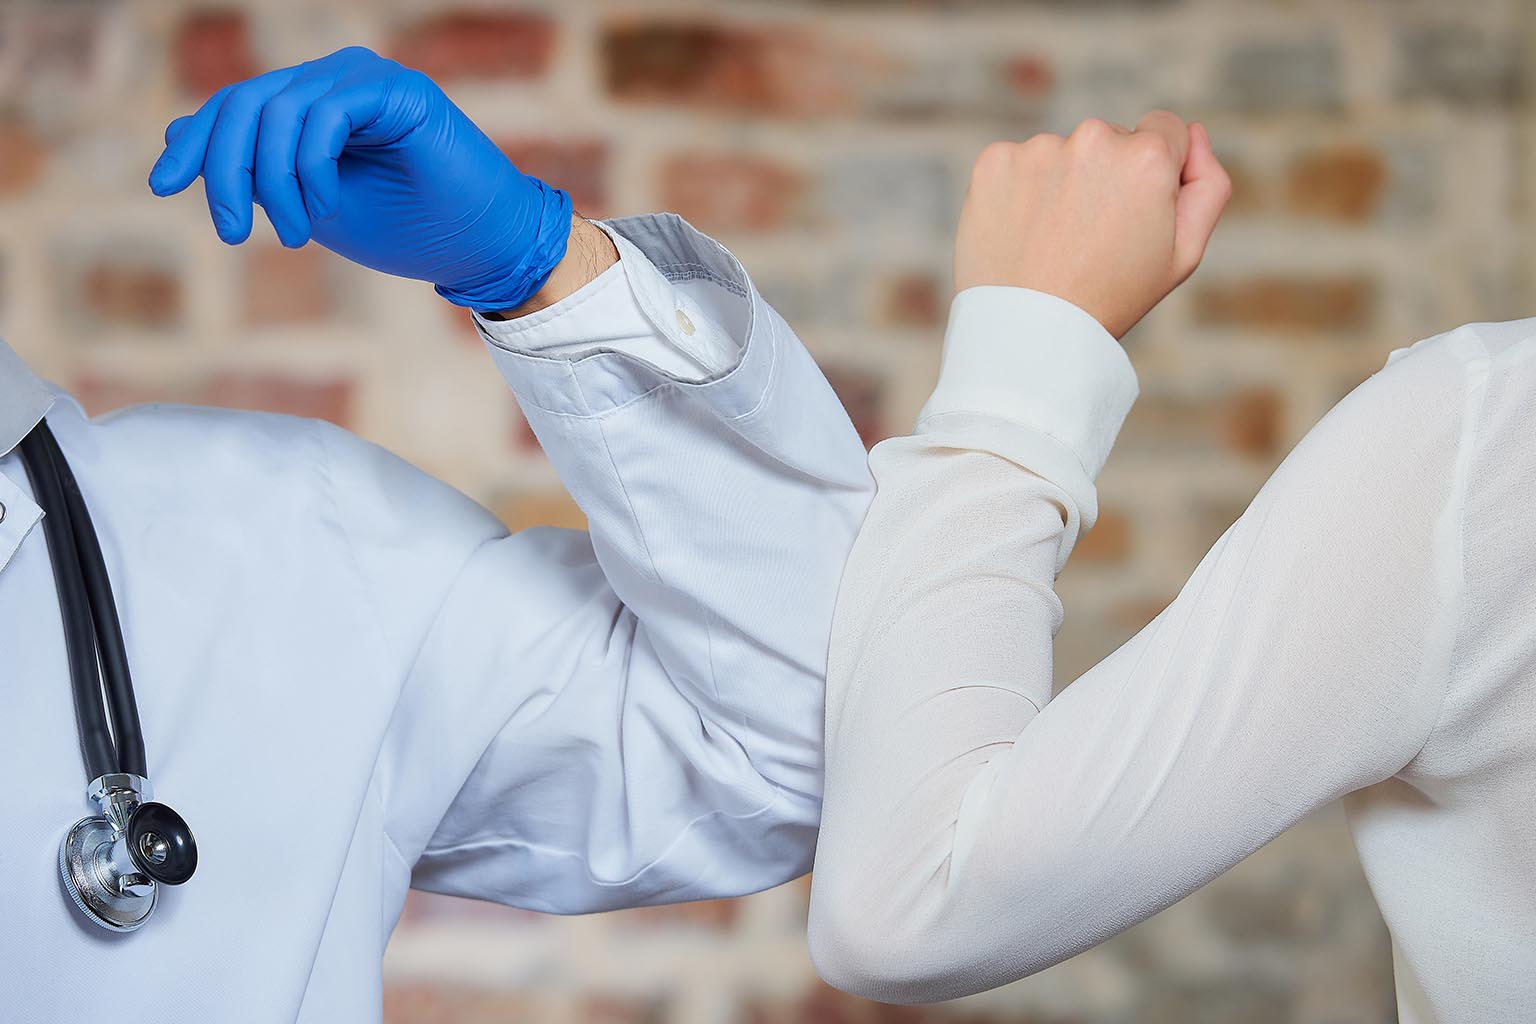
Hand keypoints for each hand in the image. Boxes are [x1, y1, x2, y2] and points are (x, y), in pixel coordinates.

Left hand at [148, 46, 574, 312]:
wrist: (482, 248)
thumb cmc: (410, 230)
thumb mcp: (312, 205)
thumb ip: (257, 170)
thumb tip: (179, 135)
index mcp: (315, 102)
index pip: (236, 106)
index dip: (194, 142)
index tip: (161, 185)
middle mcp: (337, 79)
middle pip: (246, 103)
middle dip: (222, 168)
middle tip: (229, 231)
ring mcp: (367, 79)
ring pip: (278, 108)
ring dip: (273, 180)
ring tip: (293, 234)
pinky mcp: (398, 91)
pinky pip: (324, 114)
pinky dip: (310, 165)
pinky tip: (321, 206)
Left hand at [953, 112, 1230, 338]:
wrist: (1030, 330)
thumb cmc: (1113, 297)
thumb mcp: (1184, 253)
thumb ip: (1208, 185)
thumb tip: (1194, 134)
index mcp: (1147, 157)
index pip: (1163, 129)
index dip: (1155, 172)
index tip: (1133, 210)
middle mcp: (1093, 139)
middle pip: (1110, 140)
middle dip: (1106, 177)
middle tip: (1091, 238)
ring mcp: (1038, 148)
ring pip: (1061, 154)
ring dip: (1061, 184)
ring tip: (1054, 242)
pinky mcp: (994, 163)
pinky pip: (1016, 164)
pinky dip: (1018, 192)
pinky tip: (1022, 233)